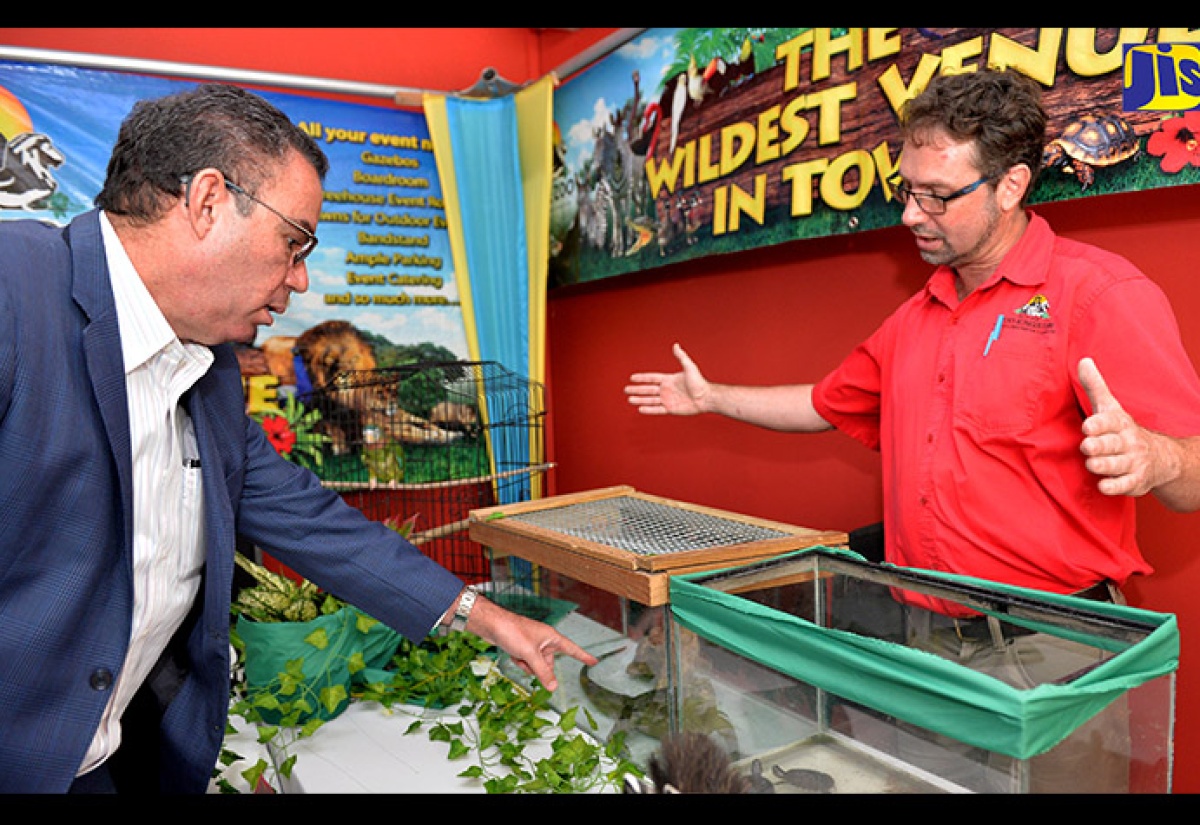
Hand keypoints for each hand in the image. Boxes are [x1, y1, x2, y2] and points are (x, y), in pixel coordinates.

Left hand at [465, 595, 596, 690]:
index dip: (583, 656)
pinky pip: (526, 662)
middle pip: (549, 663)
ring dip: (527, 664)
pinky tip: (512, 653)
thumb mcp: (529, 654)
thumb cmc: (513, 632)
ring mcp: (533, 644)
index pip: (572, 649)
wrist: (492, 624)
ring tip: (517, 654)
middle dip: (538, 667)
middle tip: (527, 660)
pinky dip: (519, 661)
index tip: (594, 662)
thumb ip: (543, 671)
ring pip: (536, 665)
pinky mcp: (523, 647)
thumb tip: (553, 687)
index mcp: (551, 637)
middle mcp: (544, 641)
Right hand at [625, 343, 709, 415]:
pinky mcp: (671, 409)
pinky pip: (657, 409)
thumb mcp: (689, 367)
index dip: (642, 378)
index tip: (632, 378)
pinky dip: (648, 410)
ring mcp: (668, 400)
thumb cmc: (699, 382)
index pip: (652, 378)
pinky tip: (640, 408)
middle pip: (648, 389)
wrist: (706, 398)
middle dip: (637, 389)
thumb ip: (681, 356)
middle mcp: (667, 389)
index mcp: (669, 379)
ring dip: (639, 399)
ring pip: (650, 400)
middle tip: (626, 390)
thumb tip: (676, 345)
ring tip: (629, 400)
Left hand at [1079, 356, 1161, 496]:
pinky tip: (1103, 485)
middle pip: (1112, 444)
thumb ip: (1095, 386)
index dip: (1099, 424)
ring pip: (1117, 465)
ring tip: (1092, 463)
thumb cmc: (1122, 429)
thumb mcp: (1110, 407)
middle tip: (1087, 446)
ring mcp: (1132, 462)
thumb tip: (1083, 360)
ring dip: (1103, 465)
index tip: (1087, 426)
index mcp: (1120, 423)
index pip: (1110, 421)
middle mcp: (1128, 442)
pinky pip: (1124, 485)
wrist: (1159, 457)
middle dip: (1099, 445)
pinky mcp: (1134, 481)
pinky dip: (1114, 486)